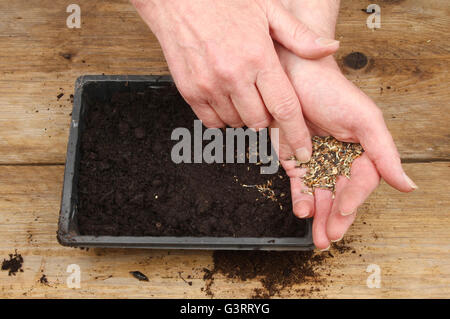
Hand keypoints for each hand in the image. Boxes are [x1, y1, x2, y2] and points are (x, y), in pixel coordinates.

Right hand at [131, 0, 338, 161]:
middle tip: (268, 107)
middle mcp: (233, 76)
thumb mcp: (268, 10)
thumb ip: (299, 36)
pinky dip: (223, 118)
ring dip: (246, 118)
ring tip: (245, 96)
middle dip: (270, 121)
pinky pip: (212, 122)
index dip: (296, 135)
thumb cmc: (223, 1)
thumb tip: (329, 48)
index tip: (303, 152)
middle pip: (260, 122)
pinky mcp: (190, 92)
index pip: (284, 108)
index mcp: (258, 57)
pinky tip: (227, 100)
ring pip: (236, 124)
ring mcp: (209, 86)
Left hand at [272, 0, 416, 249]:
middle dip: (336, 218)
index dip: (353, 201)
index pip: (361, 184)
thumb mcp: (365, 120)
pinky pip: (299, 185)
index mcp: (362, 151)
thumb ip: (384, 154)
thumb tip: (408, 186)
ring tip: (318, 237)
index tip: (343, 213)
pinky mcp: (295, 160)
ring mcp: (317, 160)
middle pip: (340, 195)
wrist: (294, 75)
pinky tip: (302, 211)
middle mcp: (340, 158)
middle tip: (330, 239)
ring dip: (319, 216)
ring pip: (320, 195)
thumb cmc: (332, 91)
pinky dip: (301, 199)